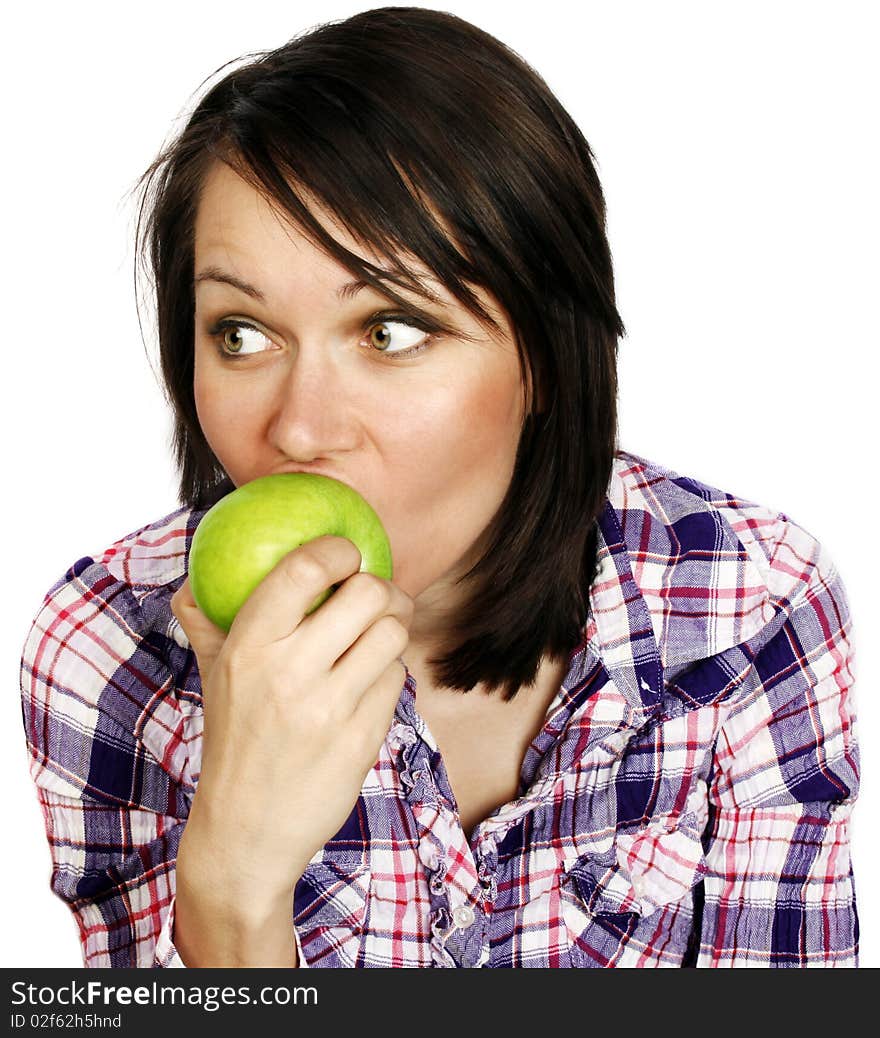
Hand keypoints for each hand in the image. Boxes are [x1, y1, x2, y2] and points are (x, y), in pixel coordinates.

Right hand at [170, 535, 413, 902]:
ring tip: (380, 633)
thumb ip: (207, 626)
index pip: (303, 570)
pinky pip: (397, 678)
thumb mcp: (213, 679)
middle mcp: (289, 673)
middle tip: (377, 596)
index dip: (337, 550)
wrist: (247, 833)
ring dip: (394, 627)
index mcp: (248, 647)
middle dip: (382, 587)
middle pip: (368, 594)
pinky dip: (391, 671)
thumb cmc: (233, 742)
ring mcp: (330, 708)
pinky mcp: (362, 738)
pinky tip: (372, 679)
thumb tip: (192, 583)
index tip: (346, 553)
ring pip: (392, 634)